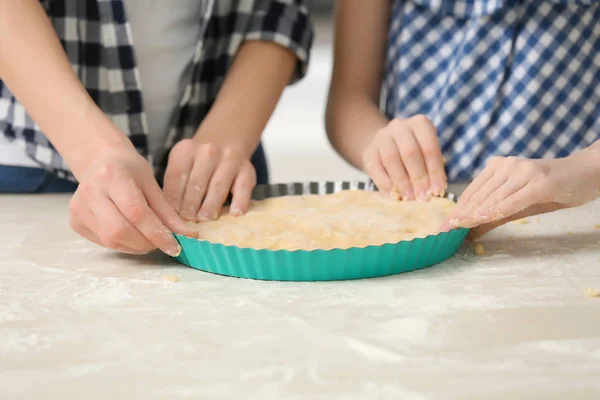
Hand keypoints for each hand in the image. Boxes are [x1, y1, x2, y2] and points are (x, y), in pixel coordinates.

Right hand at [68, 146, 196, 254]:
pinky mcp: (75, 221)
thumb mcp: (152, 184)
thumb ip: (167, 212)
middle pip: (119, 231)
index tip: (175, 246)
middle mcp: (90, 192)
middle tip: (161, 242)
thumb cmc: (130, 170)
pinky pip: (103, 242)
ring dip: (135, 246)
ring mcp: (79, 208)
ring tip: (148, 238)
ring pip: (110, 241)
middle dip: (146, 243)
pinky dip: (122, 244)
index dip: (157, 233)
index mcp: (112, 176)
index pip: (136, 213)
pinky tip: (130, 233)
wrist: (100, 161)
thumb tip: (188, 236)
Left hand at [162, 139, 256, 221]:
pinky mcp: (247, 169)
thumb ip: (175, 187)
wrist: (225, 142)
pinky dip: (240, 200)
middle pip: (196, 183)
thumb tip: (169, 217)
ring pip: (218, 186)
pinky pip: (243, 187)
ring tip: (204, 222)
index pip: (176, 177)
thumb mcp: (182, 166)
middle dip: (190, 207)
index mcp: (186, 150)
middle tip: (187, 225)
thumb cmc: (198, 163)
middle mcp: (208, 151)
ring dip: (210, 206)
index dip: (173, 200)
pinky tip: (235, 214)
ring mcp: (230, 159)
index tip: (172, 219)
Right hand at [362, 115, 446, 200]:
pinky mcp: (368, 151)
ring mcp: (382, 137)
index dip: (434, 171)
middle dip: (418, 176)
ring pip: (391, 158)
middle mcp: (400, 126)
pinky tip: (392, 193)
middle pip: (410, 152)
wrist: (386, 146)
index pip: (429, 147)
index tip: (437, 190)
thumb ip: (431, 169)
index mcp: (420, 124)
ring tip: (408, 196)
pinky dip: (384, 182)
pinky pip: (375, 167)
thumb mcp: (426, 154)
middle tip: (422, 195)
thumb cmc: (414, 152)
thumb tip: (435, 190)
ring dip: (401, 180)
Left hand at [445, 153, 599, 238]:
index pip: (472, 192)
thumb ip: (494, 216)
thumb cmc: (552, 190)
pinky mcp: (538, 182)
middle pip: (479, 195)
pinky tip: (481, 220)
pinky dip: (495, 211)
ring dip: (473, 215)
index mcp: (498, 166)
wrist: (587, 174)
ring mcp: (522, 171)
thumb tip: (469, 232)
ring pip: (492, 198)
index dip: (457, 210)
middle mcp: (507, 165)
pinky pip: (512, 200)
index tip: (442, 226)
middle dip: (461, 215)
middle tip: (443, 231)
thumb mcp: (519, 204)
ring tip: (456, 228)